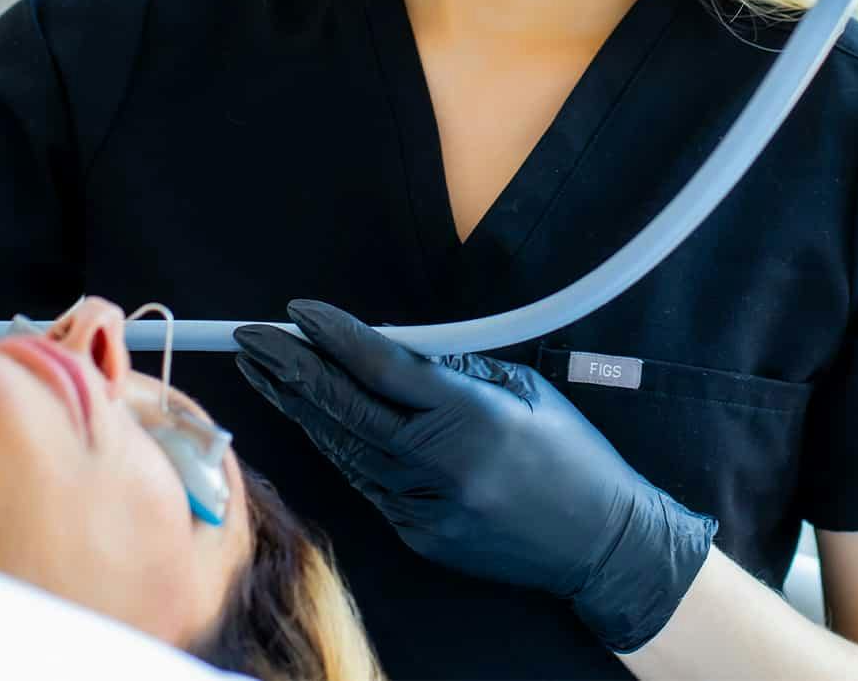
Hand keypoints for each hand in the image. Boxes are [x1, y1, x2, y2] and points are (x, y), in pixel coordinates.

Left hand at [235, 300, 716, 654]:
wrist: (608, 546)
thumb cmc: (572, 454)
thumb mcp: (521, 386)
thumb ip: (451, 366)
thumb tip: (387, 345)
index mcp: (472, 417)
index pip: (381, 368)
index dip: (332, 336)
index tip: (297, 310)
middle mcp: (442, 466)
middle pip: (344, 409)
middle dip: (288, 369)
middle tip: (249, 337)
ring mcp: (427, 508)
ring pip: (344, 448)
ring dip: (299, 407)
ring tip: (262, 370)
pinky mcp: (421, 537)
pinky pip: (365, 482)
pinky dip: (336, 445)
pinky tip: (310, 416)